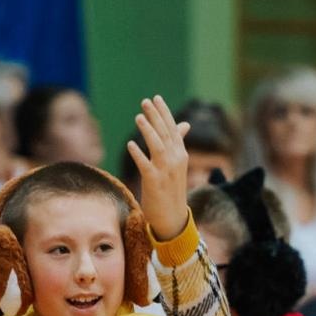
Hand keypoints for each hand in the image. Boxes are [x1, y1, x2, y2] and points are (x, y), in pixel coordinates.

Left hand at [126, 95, 190, 240]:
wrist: (173, 217)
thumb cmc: (172, 189)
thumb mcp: (177, 164)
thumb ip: (178, 143)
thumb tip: (184, 124)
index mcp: (181, 154)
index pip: (173, 129)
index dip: (164, 113)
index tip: (156, 98)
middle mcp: (176, 160)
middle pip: (165, 134)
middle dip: (156, 116)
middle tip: (145, 101)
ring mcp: (166, 171)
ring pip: (158, 146)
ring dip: (149, 131)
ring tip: (139, 116)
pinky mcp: (155, 182)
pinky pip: (146, 166)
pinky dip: (139, 155)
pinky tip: (130, 144)